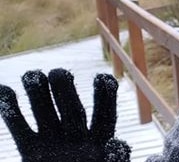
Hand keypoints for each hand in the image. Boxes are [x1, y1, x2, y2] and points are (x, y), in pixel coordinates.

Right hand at [0, 68, 130, 161]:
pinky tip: (3, 90)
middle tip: (58, 73)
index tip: (101, 78)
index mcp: (101, 143)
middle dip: (65, 89)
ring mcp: (52, 144)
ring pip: (46, 112)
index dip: (104, 96)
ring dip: (38, 93)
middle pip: (71, 108)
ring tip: (32, 75)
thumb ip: (115, 160)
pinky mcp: (30, 152)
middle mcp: (77, 139)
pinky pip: (20, 128)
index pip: (104, 114)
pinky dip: (10, 111)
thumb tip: (119, 144)